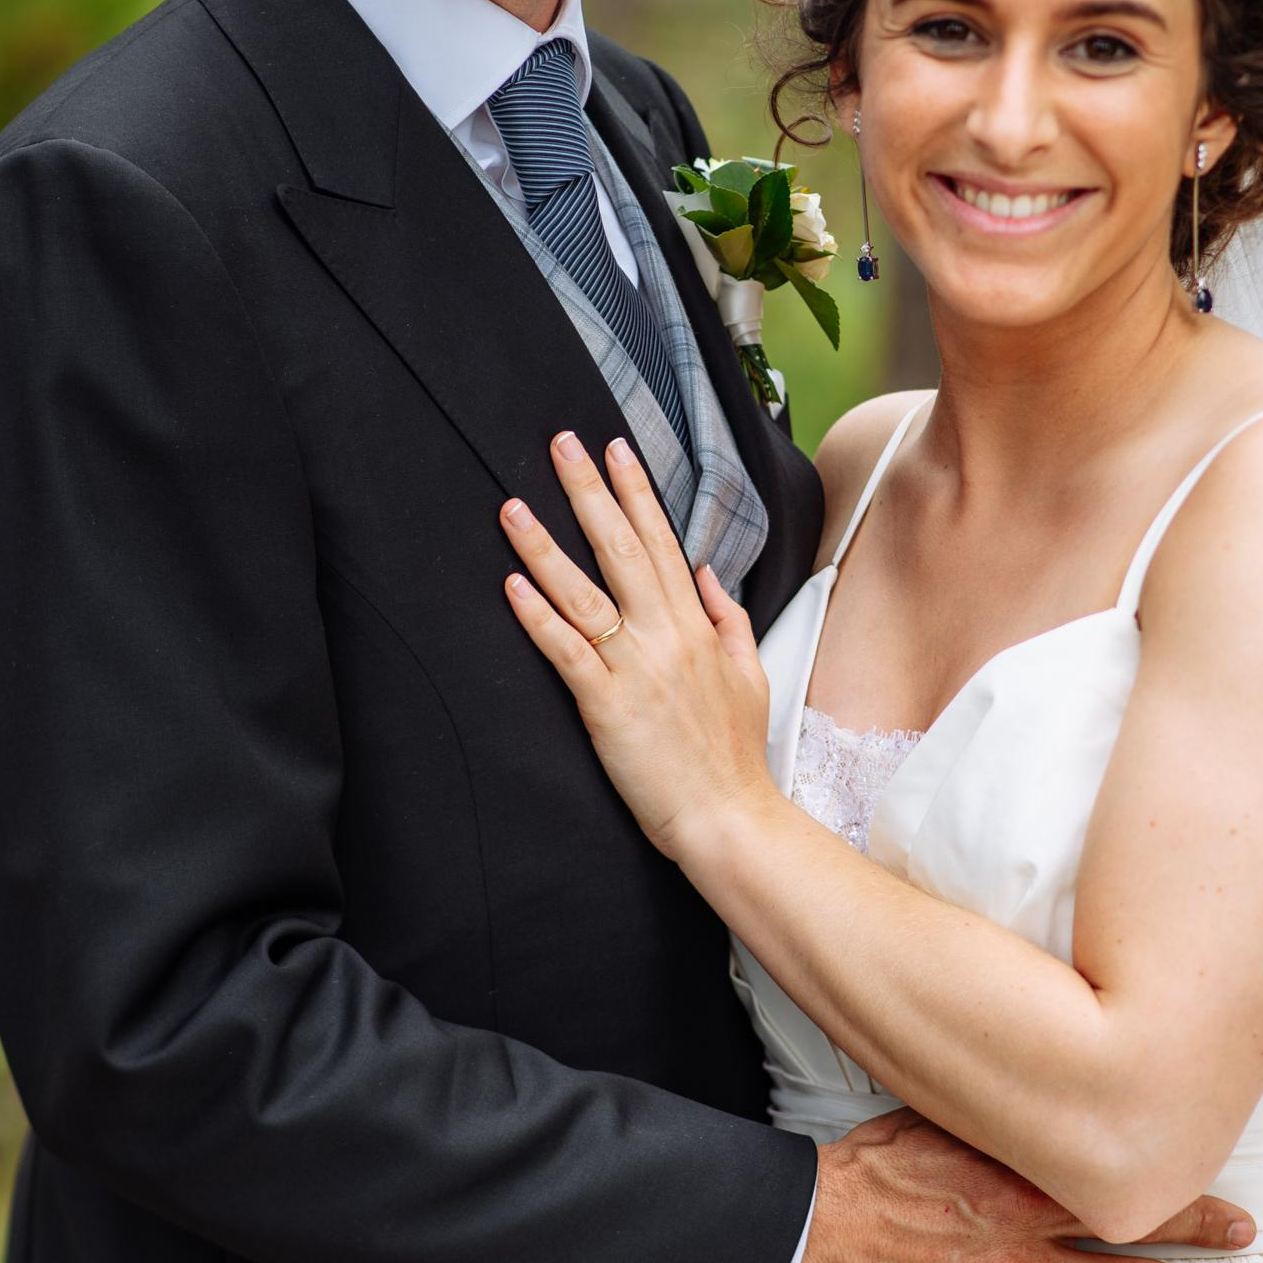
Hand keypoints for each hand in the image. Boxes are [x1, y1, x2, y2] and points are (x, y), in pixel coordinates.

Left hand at [501, 433, 774, 857]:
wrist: (730, 817)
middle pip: (620, 548)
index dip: (636, 492)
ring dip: (545, 546)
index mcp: (697, 625)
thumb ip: (729, 618)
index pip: (661, 543)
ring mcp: (636, 668)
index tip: (617, 449)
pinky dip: (539, 616)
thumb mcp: (751, 673)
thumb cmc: (735, 755)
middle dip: (588, 491)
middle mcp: (666, 636)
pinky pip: (568, 651)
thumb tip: (708, 572)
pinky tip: (512, 585)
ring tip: (513, 506)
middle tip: (560, 444)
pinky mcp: (607, 705)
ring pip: (585, 593)